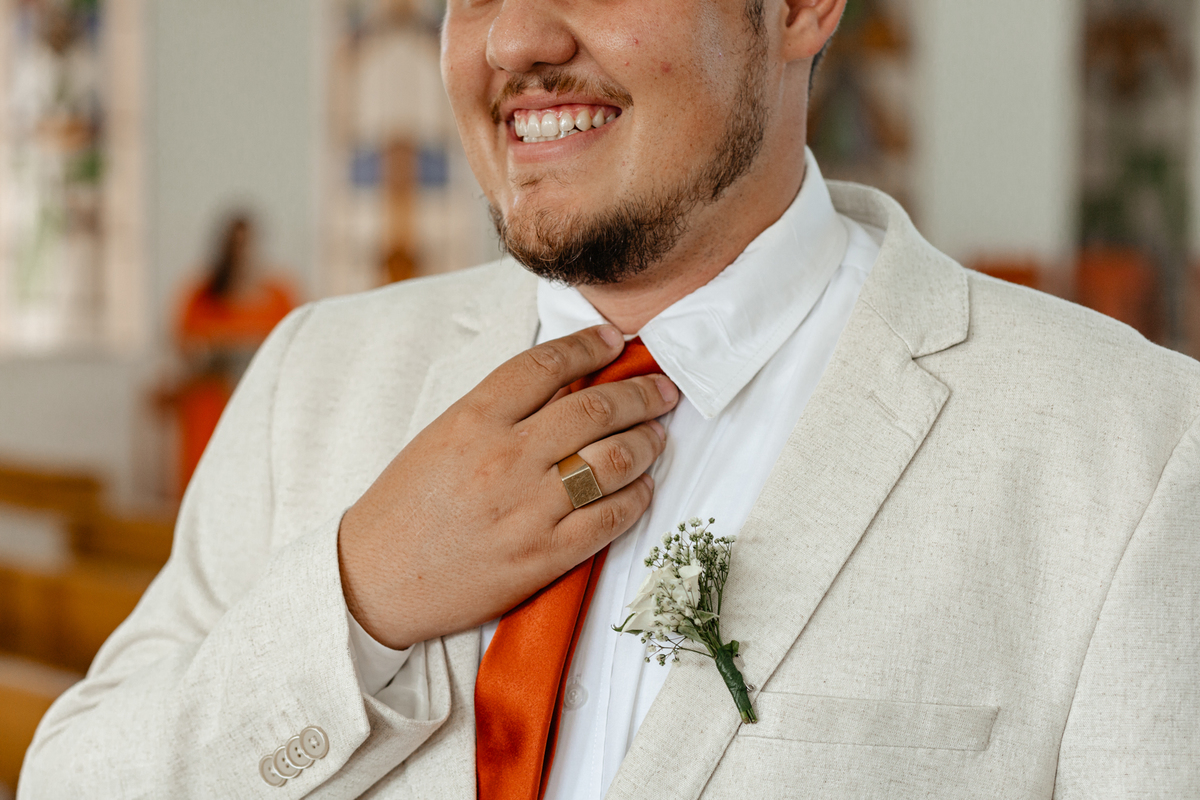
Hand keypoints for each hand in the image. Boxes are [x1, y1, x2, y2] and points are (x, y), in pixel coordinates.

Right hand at [338, 325, 679, 648]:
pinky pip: (610, 518)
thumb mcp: (441, 437)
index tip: (615, 341)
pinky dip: (637, 497)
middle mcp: (506, 459)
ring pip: (613, 460)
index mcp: (473, 420)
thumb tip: (565, 385)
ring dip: (647, 442)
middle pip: (595, 409)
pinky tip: (642, 487)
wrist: (375, 581)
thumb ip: (499, 410)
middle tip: (661, 390)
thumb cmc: (404, 507)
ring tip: (658, 435)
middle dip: (640, 393)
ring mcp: (529, 509)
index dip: (590, 345)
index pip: (547, 365)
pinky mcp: (544, 556)